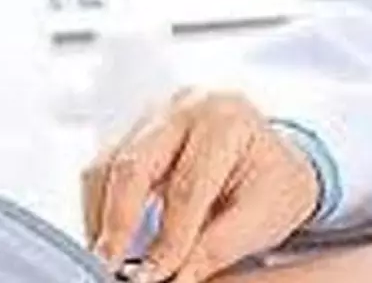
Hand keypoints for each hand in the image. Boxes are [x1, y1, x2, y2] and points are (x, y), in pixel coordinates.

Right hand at [82, 89, 321, 282]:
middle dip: (118, 223)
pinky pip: (101, 169)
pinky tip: (111, 239)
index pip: (188, 186)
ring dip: (101, 217)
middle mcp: (185, 106)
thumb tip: (176, 277)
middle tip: (110, 268)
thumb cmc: (271, 182)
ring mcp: (153, 115)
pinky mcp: (132, 131)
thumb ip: (219, 245)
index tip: (155, 276)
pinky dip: (99, 207)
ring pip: (107, 165)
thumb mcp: (264, 215)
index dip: (169, 238)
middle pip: (134, 164)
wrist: (268, 157)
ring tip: (108, 258)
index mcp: (228, 120)